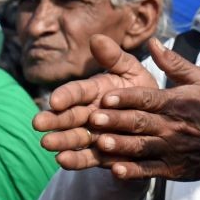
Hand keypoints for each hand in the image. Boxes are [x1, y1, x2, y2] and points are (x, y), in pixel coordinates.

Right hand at [32, 34, 159, 168]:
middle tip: (38, 123)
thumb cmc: (143, 92)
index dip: (66, 95)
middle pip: (70, 116)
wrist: (161, 122)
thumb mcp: (132, 71)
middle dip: (54, 119)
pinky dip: (75, 160)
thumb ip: (114, 58)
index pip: (77, 91)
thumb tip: (97, 38)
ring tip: (47, 144)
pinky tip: (62, 161)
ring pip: (74, 137)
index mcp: (94, 91)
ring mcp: (94, 135)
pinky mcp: (102, 155)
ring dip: (60, 140)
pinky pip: (87, 158)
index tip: (55, 100)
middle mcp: (90, 113)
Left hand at [87, 40, 199, 182]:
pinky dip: (132, 172)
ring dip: (120, 146)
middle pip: (140, 123)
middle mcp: (172, 126)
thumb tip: (153, 42)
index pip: (148, 99)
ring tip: (99, 143)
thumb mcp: (199, 80)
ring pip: (141, 147)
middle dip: (116, 121)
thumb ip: (174, 62)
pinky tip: (114, 171)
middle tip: (93, 119)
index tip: (105, 96)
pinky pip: (149, 170)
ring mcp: (171, 149)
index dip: (127, 98)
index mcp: (176, 103)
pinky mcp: (171, 168)